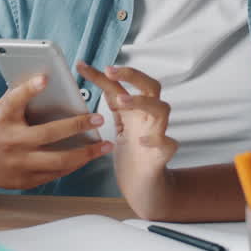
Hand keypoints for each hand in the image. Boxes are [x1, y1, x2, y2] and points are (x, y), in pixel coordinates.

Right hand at [0, 75, 112, 189]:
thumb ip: (20, 96)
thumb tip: (46, 79)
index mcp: (3, 119)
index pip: (16, 100)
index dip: (29, 88)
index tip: (45, 77)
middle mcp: (12, 142)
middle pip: (48, 134)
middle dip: (77, 126)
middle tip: (98, 119)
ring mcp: (19, 164)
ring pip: (58, 161)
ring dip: (85, 154)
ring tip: (104, 146)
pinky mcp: (25, 181)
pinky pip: (55, 174)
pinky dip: (73, 165)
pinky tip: (86, 158)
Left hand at [77, 62, 178, 218]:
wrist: (143, 184)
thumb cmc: (131, 152)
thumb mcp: (119, 123)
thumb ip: (113, 102)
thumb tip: (97, 77)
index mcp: (136, 109)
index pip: (122, 84)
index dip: (103, 74)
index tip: (82, 66)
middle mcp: (148, 117)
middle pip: (151, 86)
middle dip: (132, 75)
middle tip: (110, 72)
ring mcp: (158, 133)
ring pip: (162, 109)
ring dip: (142, 102)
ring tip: (122, 101)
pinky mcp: (163, 153)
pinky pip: (168, 143)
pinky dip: (157, 139)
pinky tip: (142, 141)